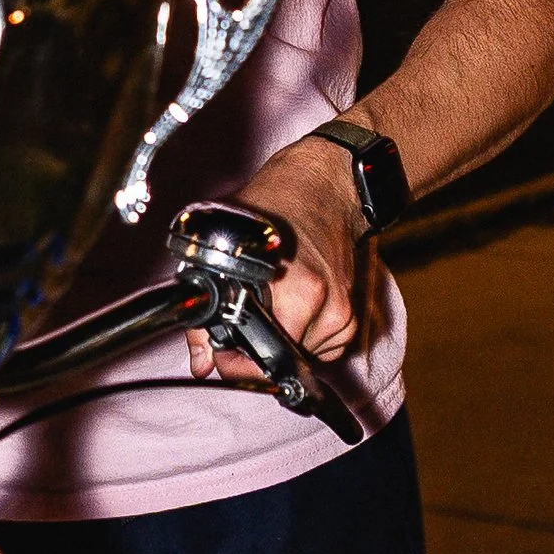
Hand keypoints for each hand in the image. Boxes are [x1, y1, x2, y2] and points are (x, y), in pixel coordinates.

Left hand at [185, 132, 374, 386]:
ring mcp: (342, 312)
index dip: (238, 364)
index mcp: (293, 290)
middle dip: (257, 349)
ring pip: (304, 357)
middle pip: (282, 359)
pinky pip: (324, 348)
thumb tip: (201, 363)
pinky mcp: (351, 317)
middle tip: (245, 316)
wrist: (322, 189)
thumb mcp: (223, 254)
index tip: (224, 358)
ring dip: (284, 342)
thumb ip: (207, 317)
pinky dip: (306, 337)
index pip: (266, 357)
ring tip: (275, 303)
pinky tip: (295, 307)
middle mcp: (322, 303)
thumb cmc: (273, 210)